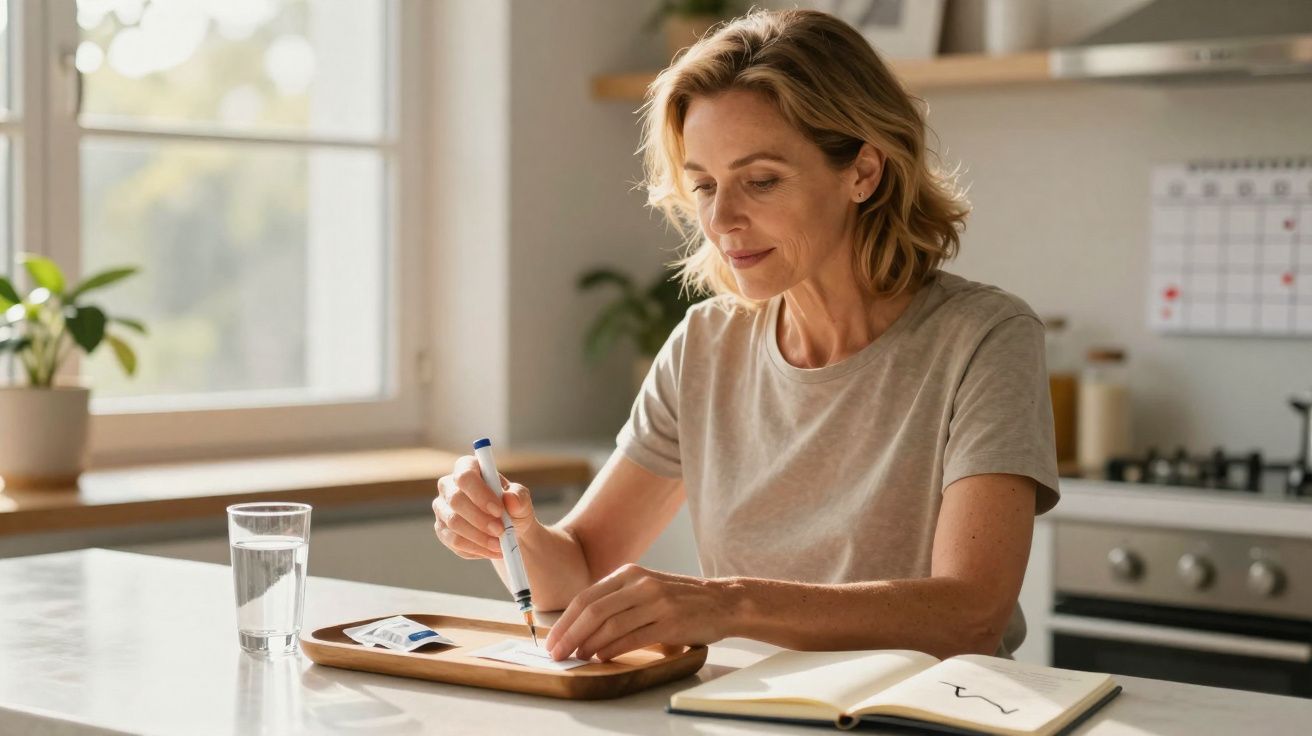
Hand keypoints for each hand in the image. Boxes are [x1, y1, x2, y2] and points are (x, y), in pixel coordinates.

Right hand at [432, 454, 538, 559]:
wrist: (508, 531)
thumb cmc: (513, 508)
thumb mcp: (522, 501)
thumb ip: (519, 497)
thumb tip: (510, 499)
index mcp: (468, 468)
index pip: (465, 476)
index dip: (480, 494)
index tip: (499, 510)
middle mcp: (449, 486)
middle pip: (456, 500)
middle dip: (480, 519)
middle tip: (501, 531)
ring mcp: (442, 508)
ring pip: (454, 523)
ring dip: (479, 537)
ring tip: (500, 544)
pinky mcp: (442, 530)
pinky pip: (454, 541)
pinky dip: (475, 548)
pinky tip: (491, 549)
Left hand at [544, 564, 736, 661]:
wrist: (722, 601)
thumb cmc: (680, 599)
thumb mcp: (646, 588)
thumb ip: (617, 599)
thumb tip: (579, 625)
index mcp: (630, 573)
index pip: (586, 597)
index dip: (565, 620)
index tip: (552, 640)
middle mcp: (641, 583)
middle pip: (593, 610)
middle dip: (569, 634)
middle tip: (557, 653)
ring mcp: (656, 602)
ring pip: (610, 625)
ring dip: (588, 645)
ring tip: (577, 657)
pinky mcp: (670, 622)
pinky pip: (632, 638)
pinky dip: (612, 650)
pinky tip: (602, 657)